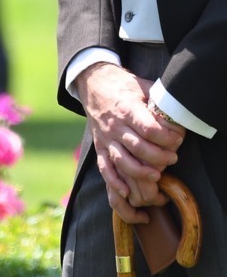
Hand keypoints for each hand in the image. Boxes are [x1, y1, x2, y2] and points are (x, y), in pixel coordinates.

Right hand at [76, 62, 183, 223]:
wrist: (95, 85)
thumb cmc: (124, 87)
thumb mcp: (144, 87)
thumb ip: (159, 101)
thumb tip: (180, 113)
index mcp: (128, 109)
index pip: (148, 128)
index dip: (166, 137)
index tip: (178, 140)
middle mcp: (115, 126)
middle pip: (137, 147)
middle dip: (158, 157)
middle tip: (173, 159)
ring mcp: (106, 139)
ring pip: (122, 161)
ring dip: (140, 172)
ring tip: (157, 177)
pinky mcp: (100, 148)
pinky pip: (105, 168)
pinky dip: (114, 182)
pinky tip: (126, 192)